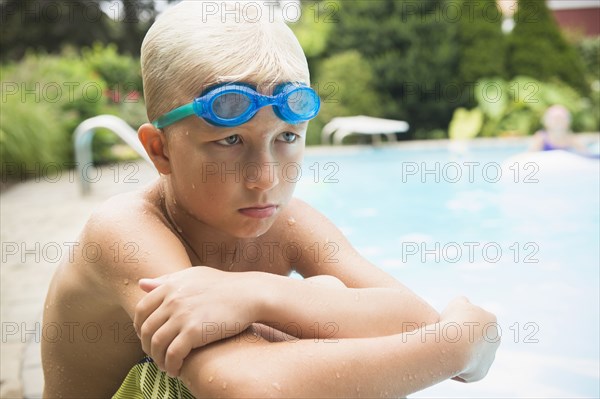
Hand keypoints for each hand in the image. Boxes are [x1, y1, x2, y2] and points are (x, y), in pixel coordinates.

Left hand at [134, 267, 262, 376]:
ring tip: (166, 365)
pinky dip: (171, 365)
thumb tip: (141, 283)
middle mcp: (173, 300)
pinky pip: (173, 354)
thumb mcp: (193, 276)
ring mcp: (182, 315)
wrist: (249, 294)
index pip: (142, 309)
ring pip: (156, 344)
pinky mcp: (194, 331)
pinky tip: (177, 369)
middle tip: (156, 355)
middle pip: (146, 329)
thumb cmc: (224, 285)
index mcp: (170, 285)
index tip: (147, 337)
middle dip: (147, 346)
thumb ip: (167, 280)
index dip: (140, 327)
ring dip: (158, 359)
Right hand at [439, 297, 499, 382]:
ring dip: (463, 354)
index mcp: (490, 320)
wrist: (455, 347)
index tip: (450, 324)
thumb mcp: (456, 303)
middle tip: (449, 339)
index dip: (462, 322)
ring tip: (446, 351)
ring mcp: (490, 357)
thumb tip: (464, 304)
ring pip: (475, 356)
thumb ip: (462, 302)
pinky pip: (468, 370)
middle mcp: (495, 339)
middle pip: (478, 339)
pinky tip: (447, 362)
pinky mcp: (482, 372)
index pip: (476, 320)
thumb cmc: (454, 321)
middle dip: (467, 339)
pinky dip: (458, 367)